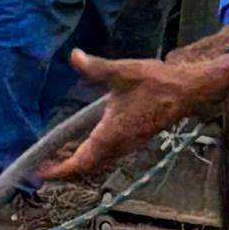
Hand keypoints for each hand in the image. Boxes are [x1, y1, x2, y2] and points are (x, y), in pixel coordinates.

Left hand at [52, 24, 228, 183]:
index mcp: (112, 133)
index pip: (82, 161)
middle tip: (43, 164)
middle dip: (64, 167)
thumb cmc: (155, 82)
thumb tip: (74, 57)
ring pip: (99, 160)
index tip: (42, 172)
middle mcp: (120, 144)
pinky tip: (85, 140)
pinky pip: (109, 153)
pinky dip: (93, 152)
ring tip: (58, 154)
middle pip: (88, 165)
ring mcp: (129, 143)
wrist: (187, 91)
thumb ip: (96, 68)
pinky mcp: (136, 138)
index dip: (60, 170)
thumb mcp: (122, 72)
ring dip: (79, 160)